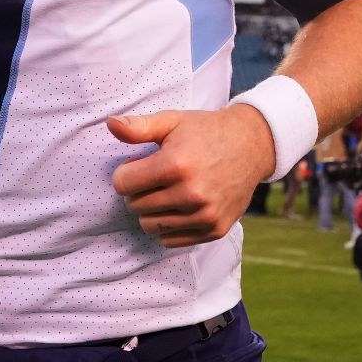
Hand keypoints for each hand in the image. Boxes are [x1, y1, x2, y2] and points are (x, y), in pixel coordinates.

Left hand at [108, 106, 276, 248]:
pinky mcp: (215, 230)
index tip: (138, 165)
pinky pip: (170, 240)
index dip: (125, 173)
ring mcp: (204, 215)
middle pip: (134, 206)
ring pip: (149, 225)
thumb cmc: (205, 131)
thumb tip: (110, 124)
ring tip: (165, 192)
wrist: (251, 146)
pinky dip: (168, 226)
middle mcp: (190, 194)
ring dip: (151, 210)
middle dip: (137, 192)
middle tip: (154, 178)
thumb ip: (139, 127)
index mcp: (175, 165)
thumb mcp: (172, 121)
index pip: (122, 184)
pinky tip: (178, 207)